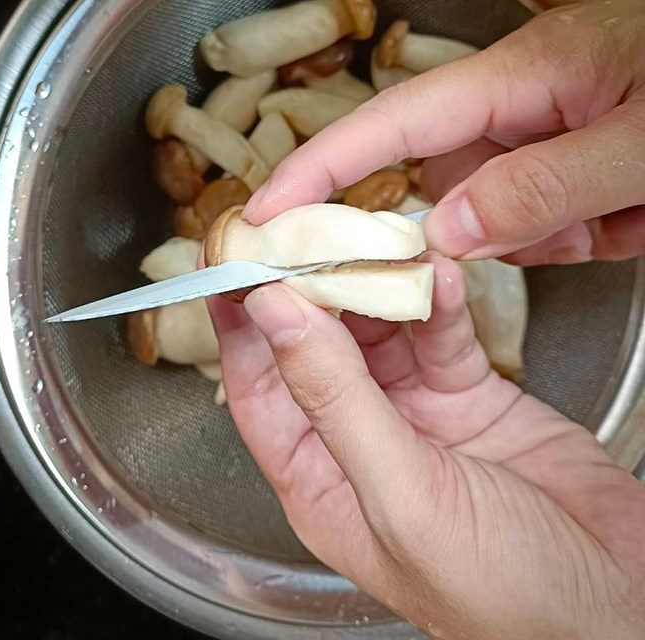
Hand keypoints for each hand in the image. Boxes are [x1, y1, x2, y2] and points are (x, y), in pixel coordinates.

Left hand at [208, 255, 644, 638]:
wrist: (618, 607)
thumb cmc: (502, 591)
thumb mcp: (401, 492)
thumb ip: (335, 399)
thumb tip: (273, 316)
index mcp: (319, 480)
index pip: (257, 390)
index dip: (239, 327)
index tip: (228, 265)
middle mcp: (358, 441)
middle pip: (315, 349)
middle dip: (310, 291)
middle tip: (308, 231)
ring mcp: (414, 414)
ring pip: (378, 330)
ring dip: (377, 285)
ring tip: (377, 241)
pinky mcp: (468, 394)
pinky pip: (441, 333)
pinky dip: (438, 300)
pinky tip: (437, 271)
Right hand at [242, 0, 644, 264]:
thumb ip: (545, 185)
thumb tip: (447, 230)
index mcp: (521, 76)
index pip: (389, 124)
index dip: (318, 170)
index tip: (265, 214)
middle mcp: (518, 108)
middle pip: (421, 171)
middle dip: (398, 223)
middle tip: (351, 273)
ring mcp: (541, 144)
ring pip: (475, 206)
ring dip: (493, 240)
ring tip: (533, 246)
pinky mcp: (568, 178)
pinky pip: (525, 221)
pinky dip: (542, 241)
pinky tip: (596, 230)